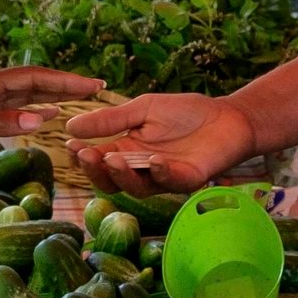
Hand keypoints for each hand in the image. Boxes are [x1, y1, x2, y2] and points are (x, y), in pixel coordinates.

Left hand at [0, 67, 104, 157]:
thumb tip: (41, 119)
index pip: (33, 78)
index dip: (65, 81)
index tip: (93, 85)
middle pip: (33, 82)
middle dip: (65, 85)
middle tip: (98, 88)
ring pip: (24, 95)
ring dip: (52, 96)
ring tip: (81, 98)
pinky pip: (10, 109)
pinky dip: (31, 110)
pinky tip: (45, 115)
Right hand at [65, 94, 257, 192]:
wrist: (227, 116)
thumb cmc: (185, 113)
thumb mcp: (143, 109)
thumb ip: (111, 119)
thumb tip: (70, 126)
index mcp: (127, 151)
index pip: (98, 161)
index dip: (82, 157)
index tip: (70, 145)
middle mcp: (142, 170)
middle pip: (111, 181)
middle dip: (95, 170)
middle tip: (85, 155)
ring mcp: (164, 178)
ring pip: (136, 188)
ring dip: (122, 175)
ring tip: (112, 157)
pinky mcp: (188, 180)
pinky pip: (170, 182)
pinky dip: (160, 172)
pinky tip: (153, 160)